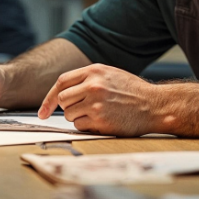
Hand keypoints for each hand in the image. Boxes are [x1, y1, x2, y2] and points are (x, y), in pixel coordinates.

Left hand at [38, 64, 160, 136]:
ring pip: (69, 115)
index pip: (61, 82)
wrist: (155, 105)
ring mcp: (95, 102)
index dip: (49, 98)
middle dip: (67, 108)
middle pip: (62, 99)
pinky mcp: (100, 119)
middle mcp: (92, 85)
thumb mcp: (110, 75)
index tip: (43, 111)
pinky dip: (87, 127)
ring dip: (79, 118)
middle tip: (81, 110)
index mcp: (94, 71)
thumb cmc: (133, 91)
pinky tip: (102, 122)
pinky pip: (80, 126)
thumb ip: (88, 79)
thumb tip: (64, 92)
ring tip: (98, 114)